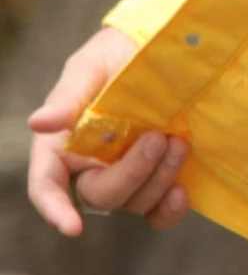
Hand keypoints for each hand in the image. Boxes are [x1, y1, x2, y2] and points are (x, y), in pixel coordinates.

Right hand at [26, 26, 189, 236]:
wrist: (161, 47)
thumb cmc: (114, 56)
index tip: (72, 227)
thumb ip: (67, 98)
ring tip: (179, 142)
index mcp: (64, 145)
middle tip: (157, 138)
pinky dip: (170, 209)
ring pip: (135, 202)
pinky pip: (159, 212)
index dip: (54, 209)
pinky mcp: (159, 179)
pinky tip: (183, 191)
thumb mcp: (89, 68)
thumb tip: (38, 122)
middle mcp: (93, 167)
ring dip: (158, 178)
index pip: (48, 185)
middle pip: (101, 195)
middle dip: (131, 173)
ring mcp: (128, 176)